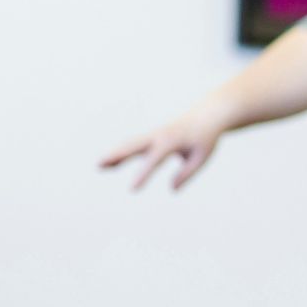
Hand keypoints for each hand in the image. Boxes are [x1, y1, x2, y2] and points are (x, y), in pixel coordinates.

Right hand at [99, 102, 229, 190]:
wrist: (207, 116)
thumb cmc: (205, 138)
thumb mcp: (201, 156)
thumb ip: (187, 173)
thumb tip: (172, 189)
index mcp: (173, 141)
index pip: (155, 160)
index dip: (143, 174)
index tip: (131, 190)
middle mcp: (160, 136)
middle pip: (134, 145)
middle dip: (117, 155)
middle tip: (99, 164)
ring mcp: (154, 134)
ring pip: (131, 144)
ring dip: (115, 154)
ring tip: (99, 166)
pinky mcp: (153, 136)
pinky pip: (134, 144)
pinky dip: (122, 152)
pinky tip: (110, 164)